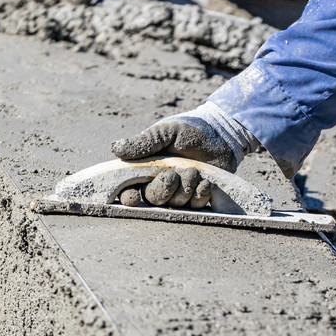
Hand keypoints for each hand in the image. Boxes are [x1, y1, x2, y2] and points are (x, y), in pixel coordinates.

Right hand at [112, 101, 257, 208]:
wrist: (221, 133)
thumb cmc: (190, 129)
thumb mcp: (165, 132)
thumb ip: (142, 143)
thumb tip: (115, 148)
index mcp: (147, 169)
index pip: (131, 189)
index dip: (129, 197)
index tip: (134, 197)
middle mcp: (161, 183)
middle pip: (153, 200)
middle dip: (162, 190)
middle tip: (172, 175)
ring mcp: (181, 192)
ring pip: (175, 204)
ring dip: (185, 188)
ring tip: (194, 170)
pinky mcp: (199, 197)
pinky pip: (196, 206)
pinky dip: (200, 194)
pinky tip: (205, 181)